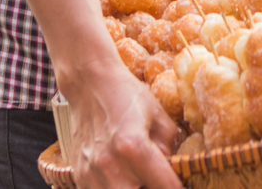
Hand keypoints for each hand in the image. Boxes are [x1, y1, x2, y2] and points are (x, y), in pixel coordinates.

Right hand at [67, 60, 184, 188]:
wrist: (90, 84)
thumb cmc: (128, 95)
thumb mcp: (159, 116)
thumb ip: (169, 148)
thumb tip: (171, 171)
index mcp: (134, 146)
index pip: (165, 186)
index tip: (181, 187)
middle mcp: (110, 163)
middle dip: (152, 188)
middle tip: (157, 179)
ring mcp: (91, 171)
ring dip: (133, 188)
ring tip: (139, 176)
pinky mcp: (80, 175)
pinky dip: (115, 187)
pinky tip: (123, 175)